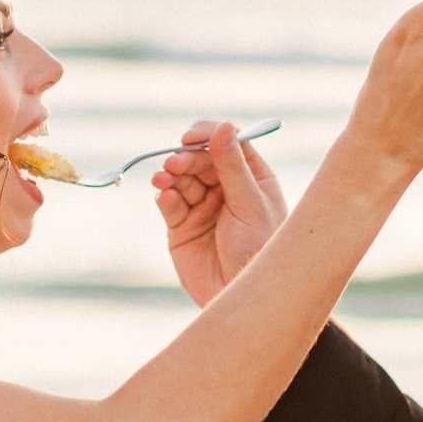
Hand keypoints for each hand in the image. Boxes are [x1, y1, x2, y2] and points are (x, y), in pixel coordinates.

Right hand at [154, 122, 288, 306]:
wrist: (241, 294)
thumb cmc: (259, 249)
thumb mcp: (249, 204)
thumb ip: (233, 167)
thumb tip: (223, 127)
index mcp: (251, 177)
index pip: (228, 143)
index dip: (209, 135)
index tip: (191, 136)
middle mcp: (226, 188)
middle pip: (200, 159)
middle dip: (186, 158)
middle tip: (175, 163)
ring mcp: (202, 206)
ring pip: (181, 179)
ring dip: (171, 175)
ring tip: (164, 179)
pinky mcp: (181, 226)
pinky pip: (170, 203)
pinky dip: (165, 197)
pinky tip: (164, 197)